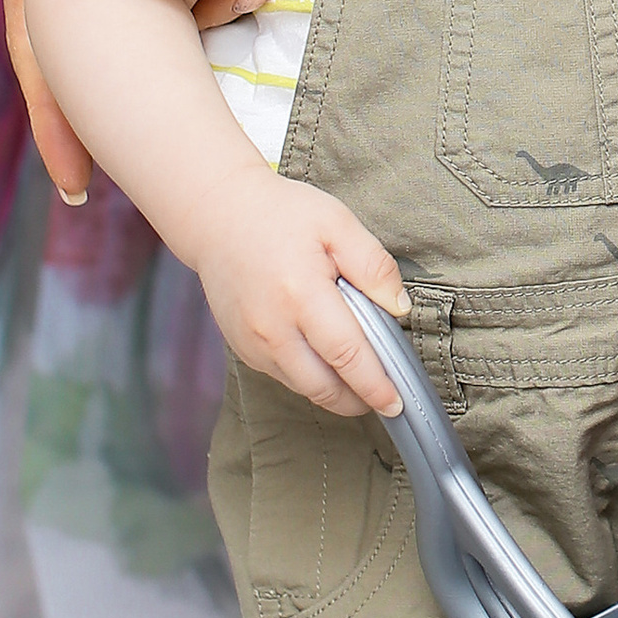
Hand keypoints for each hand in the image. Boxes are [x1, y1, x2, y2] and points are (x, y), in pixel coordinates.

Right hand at [177, 162, 410, 415]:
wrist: (218, 216)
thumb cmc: (281, 215)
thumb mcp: (337, 223)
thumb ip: (373, 266)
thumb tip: (399, 308)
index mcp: (301, 294)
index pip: (347, 355)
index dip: (375, 385)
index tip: (396, 402)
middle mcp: (272, 327)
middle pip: (323, 386)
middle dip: (358, 401)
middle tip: (385, 399)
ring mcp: (253, 342)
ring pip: (302, 386)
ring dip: (334, 393)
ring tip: (360, 381)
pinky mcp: (242, 347)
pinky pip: (282, 375)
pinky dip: (308, 377)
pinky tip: (325, 360)